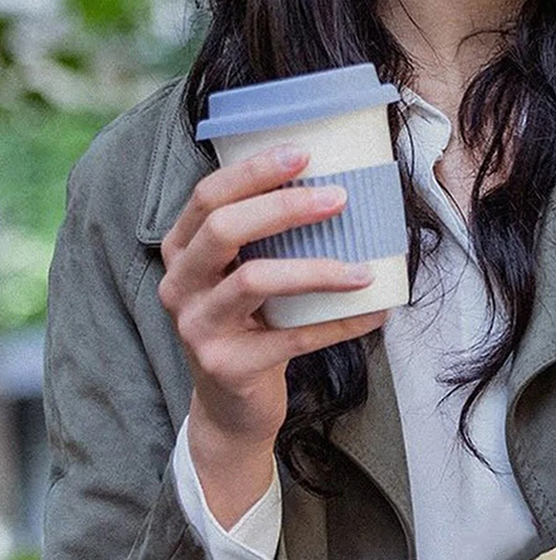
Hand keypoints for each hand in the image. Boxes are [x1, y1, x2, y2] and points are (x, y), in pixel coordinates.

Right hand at [157, 144, 387, 492]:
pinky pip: (290, 337)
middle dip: (285, 207)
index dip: (253, 172)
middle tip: (339, 198)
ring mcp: (197, 327)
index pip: (208, 196)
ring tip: (365, 268)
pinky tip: (373, 312)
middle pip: (224, 229)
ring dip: (318, 269)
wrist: (230, 405)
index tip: (304, 154)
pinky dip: (337, 323)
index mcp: (182, 249)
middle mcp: (179, 284)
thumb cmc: (248, 318)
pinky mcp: (226, 366)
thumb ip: (266, 232)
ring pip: (255, 281)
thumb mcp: (241, 270)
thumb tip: (341, 181)